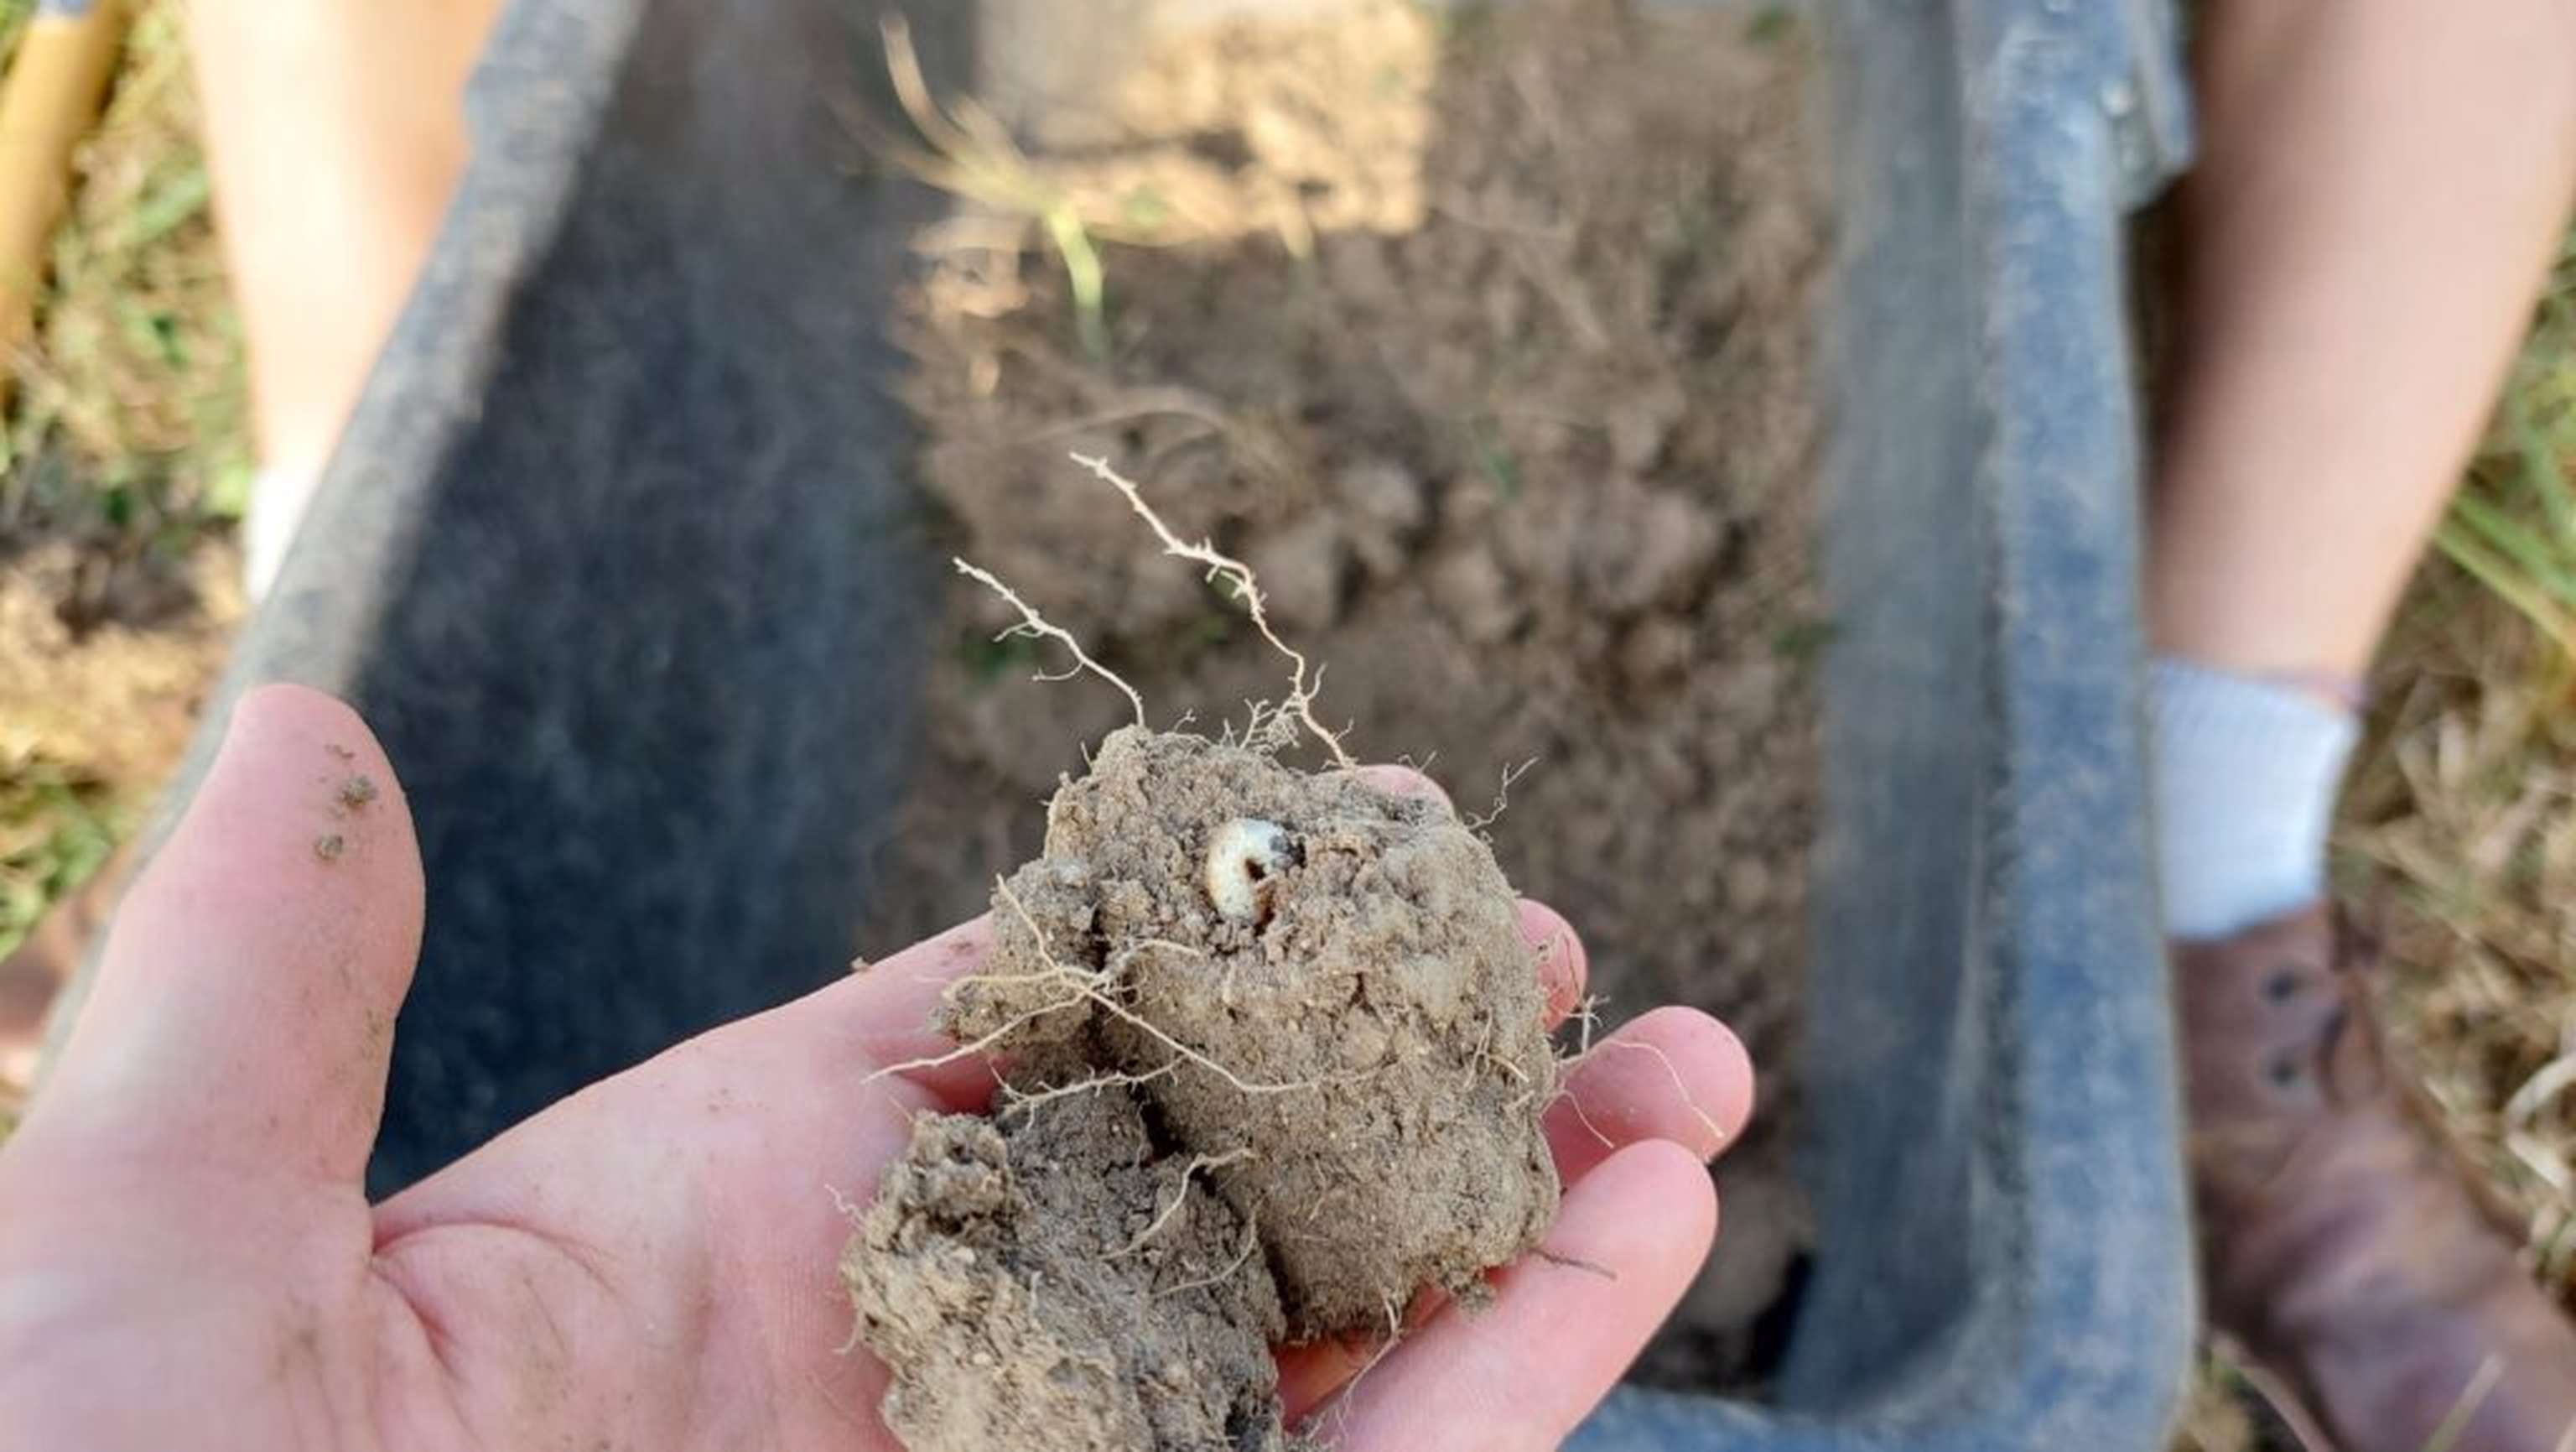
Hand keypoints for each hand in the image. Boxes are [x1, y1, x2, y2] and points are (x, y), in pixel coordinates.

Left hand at [0, 685, 1754, 1450]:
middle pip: (1213, 1182)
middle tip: (1567, 953)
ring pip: (1318, 1343)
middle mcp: (906, 1354)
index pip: (1013, 1040)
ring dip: (1513, 1211)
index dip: (1197, 929)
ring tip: (1688, 1088)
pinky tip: (1635, 1245)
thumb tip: (304, 722)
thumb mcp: (156, 1242)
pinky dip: (1504, 1378)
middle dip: (1403, 1063)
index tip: (1357, 823)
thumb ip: (263, 999)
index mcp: (720, 1224)